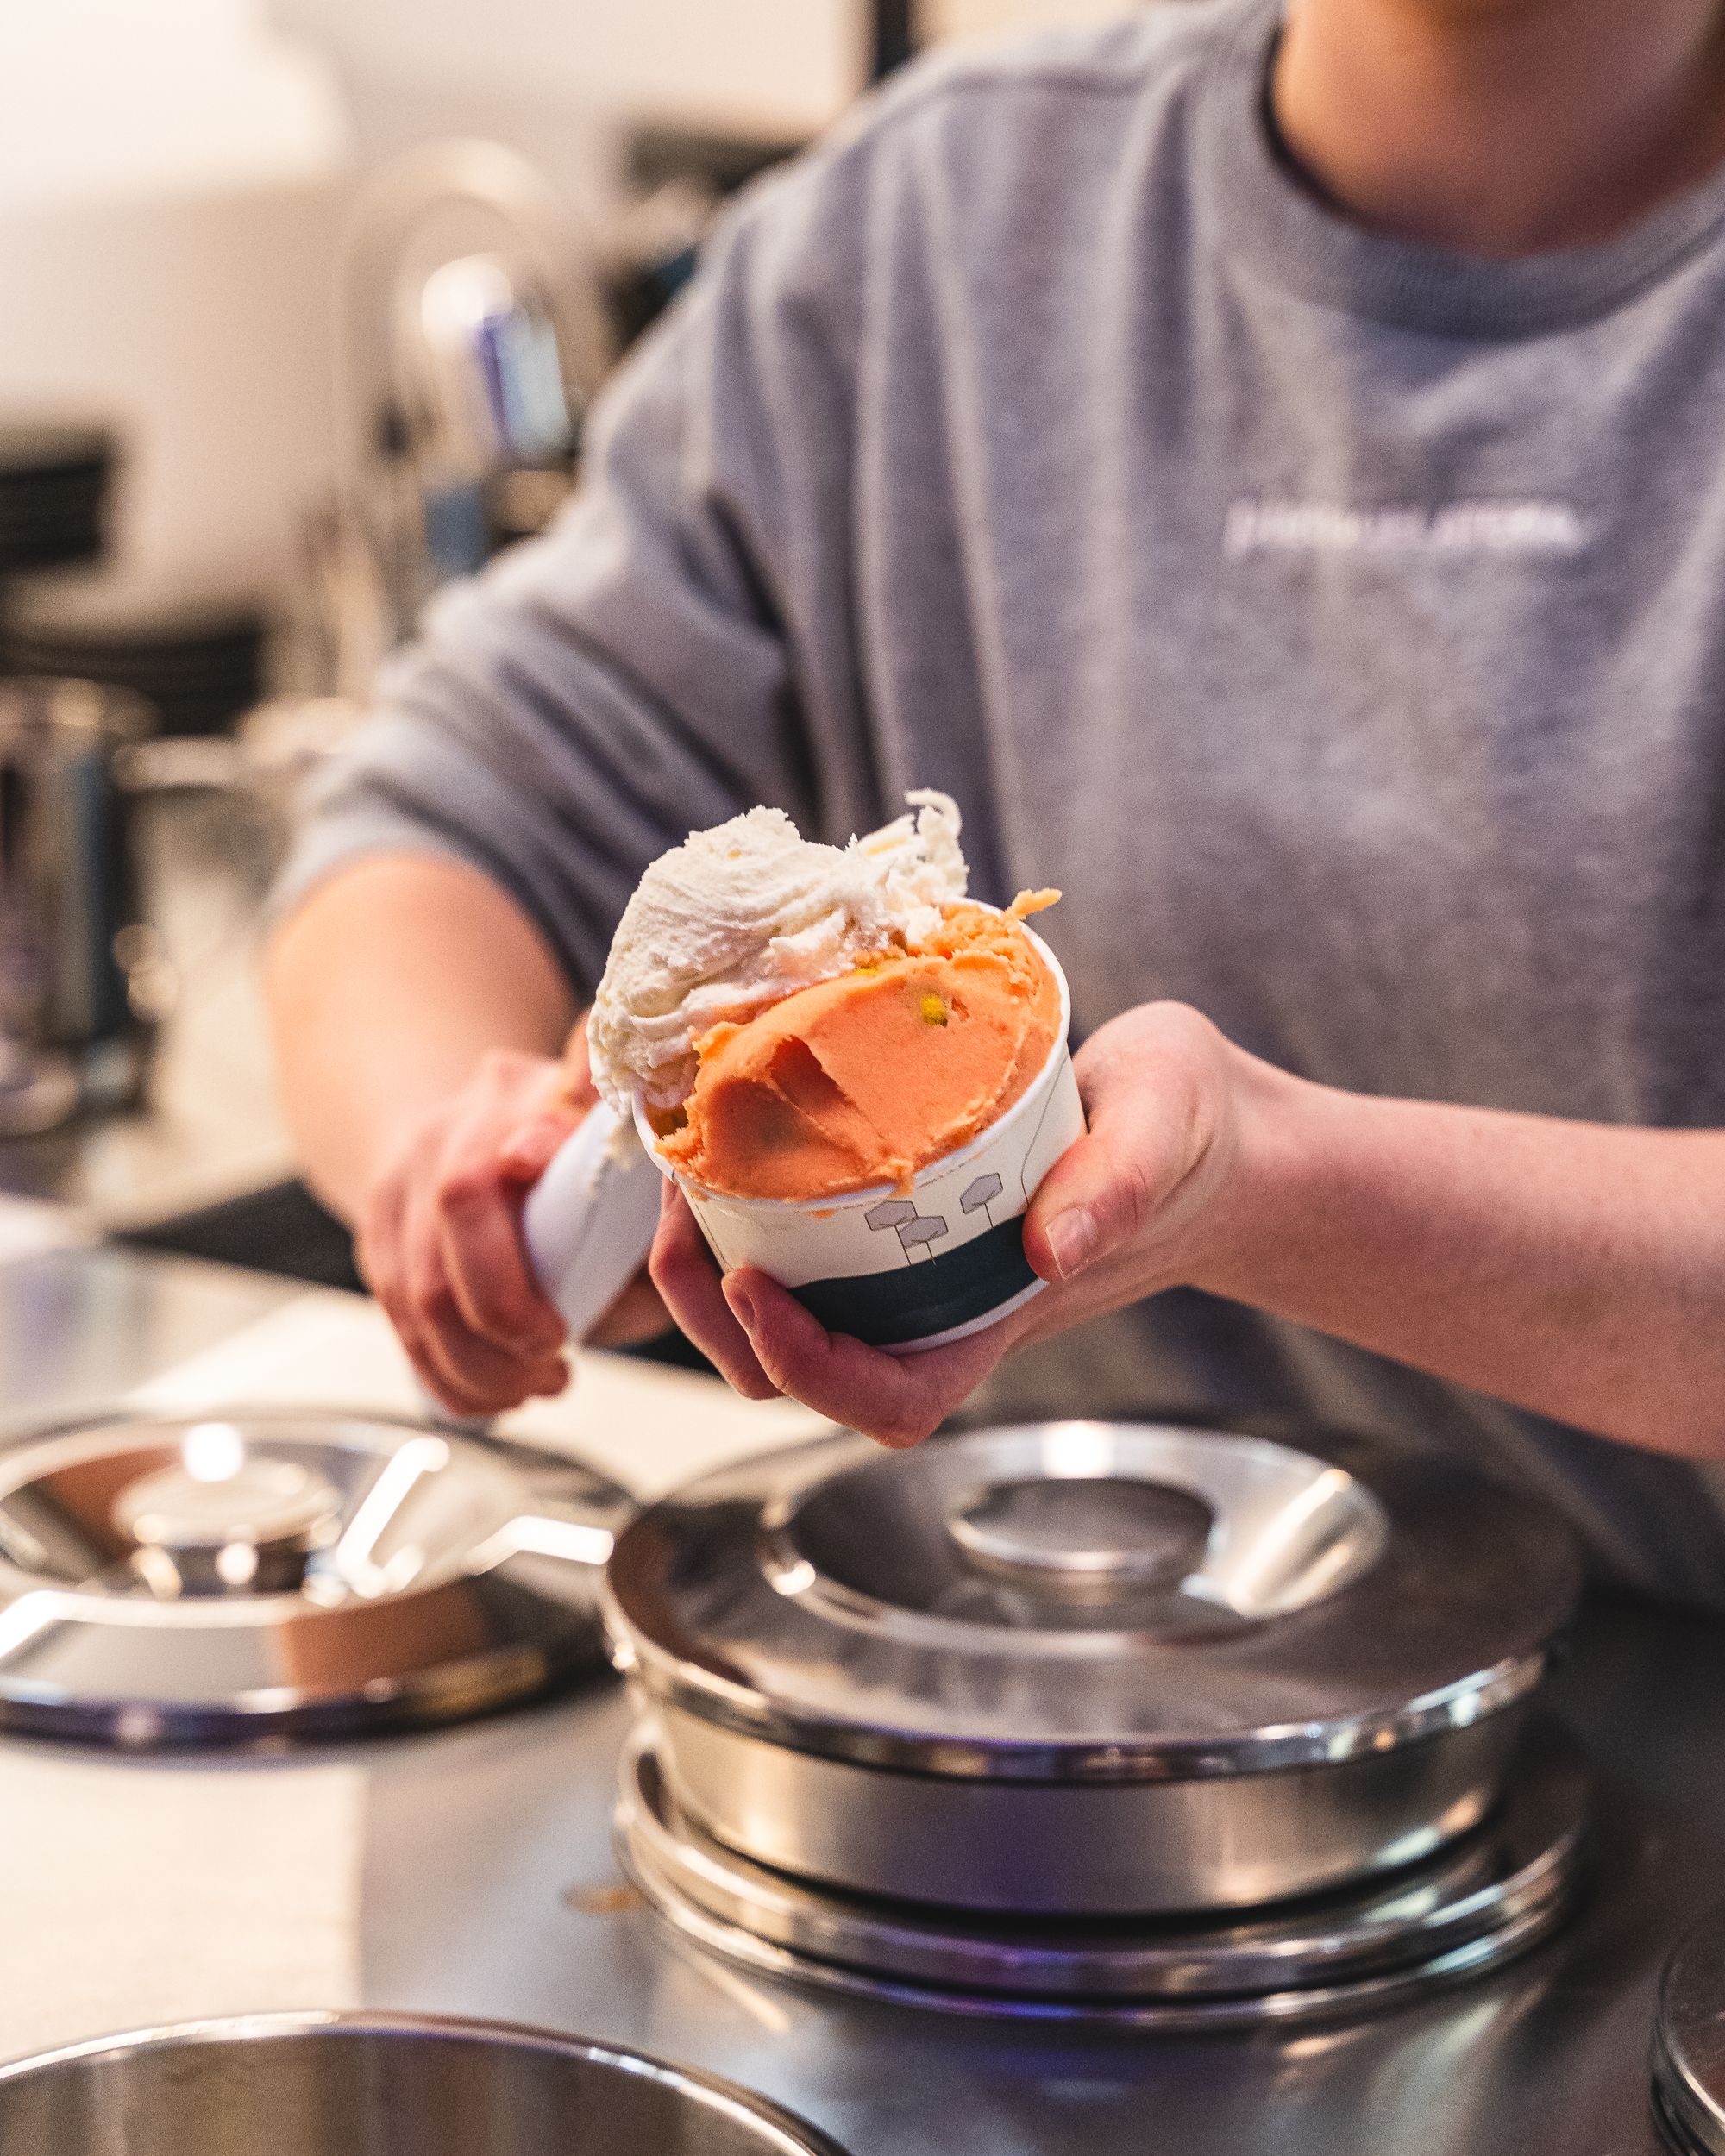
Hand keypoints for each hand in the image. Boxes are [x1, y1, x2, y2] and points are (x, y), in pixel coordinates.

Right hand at [359, 1023, 668, 1415]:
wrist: (460, 1139)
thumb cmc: (568, 1168)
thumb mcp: (613, 1161)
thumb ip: (641, 1206)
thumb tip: (671, 1268)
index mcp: (524, 1096)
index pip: (527, 1115)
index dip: (536, 1147)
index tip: (551, 1197)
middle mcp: (453, 1129)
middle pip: (458, 1209)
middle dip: (508, 1306)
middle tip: (557, 1354)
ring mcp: (402, 1183)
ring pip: (420, 1288)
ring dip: (481, 1360)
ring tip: (539, 1383)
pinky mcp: (375, 1237)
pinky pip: (399, 1323)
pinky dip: (448, 1375)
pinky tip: (496, 1395)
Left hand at [648, 1001, 1253, 1445]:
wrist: (1209, 1126)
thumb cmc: (1192, 1136)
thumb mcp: (1166, 1130)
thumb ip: (1118, 1182)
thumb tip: (1050, 1248)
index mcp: (1001, 1316)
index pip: (891, 1400)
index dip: (807, 1370)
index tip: (751, 1284)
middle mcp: (944, 1308)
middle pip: (804, 1371)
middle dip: (717, 1315)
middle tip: (679, 1203)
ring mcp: (916, 1268)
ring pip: (789, 1308)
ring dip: (714, 1259)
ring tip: (683, 1164)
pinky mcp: (901, 1216)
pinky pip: (804, 1238)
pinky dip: (747, 1202)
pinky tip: (727, 1128)